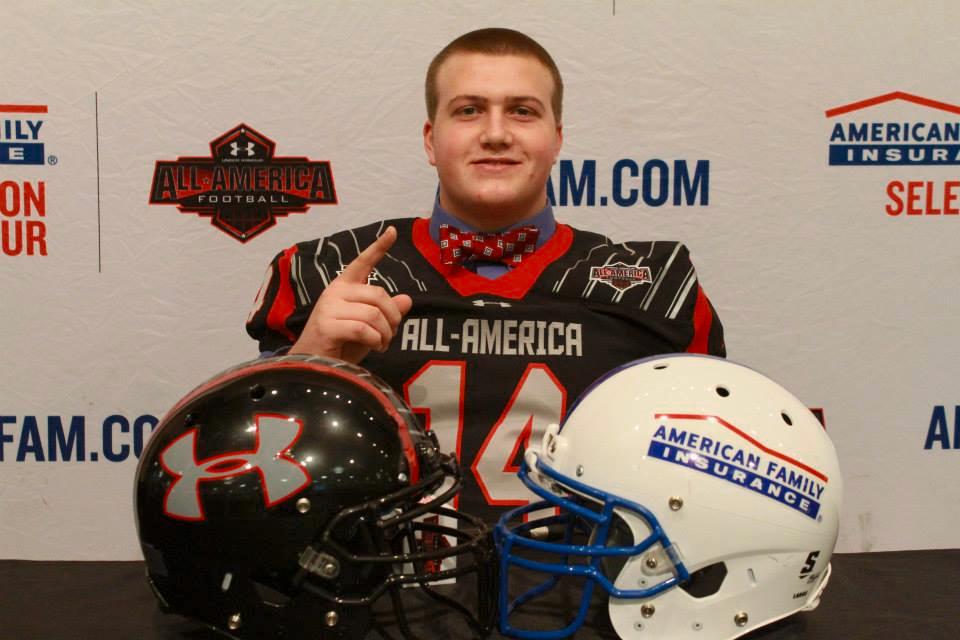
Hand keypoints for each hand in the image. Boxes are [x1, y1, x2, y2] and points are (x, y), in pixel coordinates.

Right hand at [289, 226, 412, 362]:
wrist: (314, 366)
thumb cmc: (341, 345)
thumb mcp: (370, 327)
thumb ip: (386, 313)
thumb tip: (406, 300)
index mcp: (344, 287)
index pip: (362, 262)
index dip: (378, 247)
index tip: (392, 231)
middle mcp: (335, 292)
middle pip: (378, 294)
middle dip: (393, 317)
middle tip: (390, 335)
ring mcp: (328, 308)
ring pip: (373, 313)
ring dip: (386, 333)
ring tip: (382, 343)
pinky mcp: (326, 326)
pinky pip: (363, 329)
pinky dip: (376, 340)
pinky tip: (375, 347)